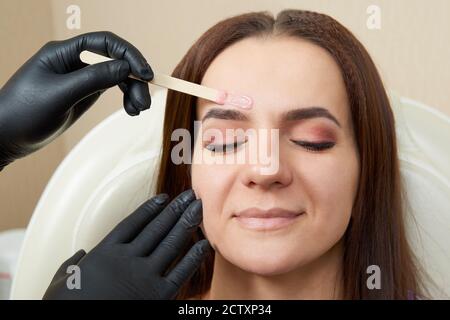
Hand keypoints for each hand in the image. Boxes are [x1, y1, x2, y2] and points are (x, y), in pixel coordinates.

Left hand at [0, 31, 152, 168]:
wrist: (6, 138)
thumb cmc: (23, 113)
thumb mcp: (61, 95)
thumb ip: (94, 79)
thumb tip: (126, 67)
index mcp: (64, 52)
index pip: (105, 43)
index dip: (128, 55)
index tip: (144, 74)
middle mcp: (75, 61)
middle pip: (116, 60)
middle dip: (134, 79)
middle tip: (144, 102)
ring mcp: (81, 78)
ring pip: (117, 76)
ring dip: (133, 90)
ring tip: (138, 109)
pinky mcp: (84, 93)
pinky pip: (111, 89)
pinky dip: (125, 97)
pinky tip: (130, 110)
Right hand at [43, 189, 210, 299]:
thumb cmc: (67, 305)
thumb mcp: (62, 281)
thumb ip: (72, 264)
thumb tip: (80, 254)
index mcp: (105, 252)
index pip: (133, 223)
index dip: (150, 208)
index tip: (163, 198)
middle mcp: (127, 259)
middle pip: (157, 227)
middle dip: (175, 209)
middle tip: (190, 195)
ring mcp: (143, 276)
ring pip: (170, 243)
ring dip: (186, 223)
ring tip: (198, 207)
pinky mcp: (158, 295)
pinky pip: (181, 272)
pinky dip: (194, 257)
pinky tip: (205, 244)